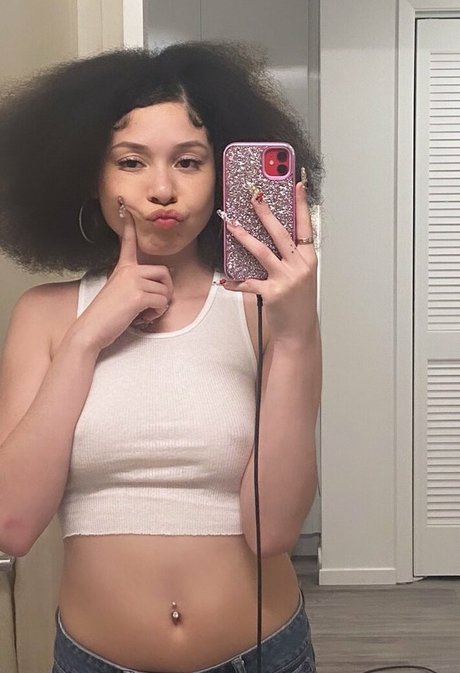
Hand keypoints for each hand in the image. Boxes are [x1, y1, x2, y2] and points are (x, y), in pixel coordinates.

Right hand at [74, 207, 172, 350]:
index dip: (129, 226)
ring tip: (144, 313)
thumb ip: (135, 287)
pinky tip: (143, 318)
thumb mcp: (118, 294)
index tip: (125, 207)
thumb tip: (157, 293)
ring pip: (165, 291)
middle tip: (154, 304)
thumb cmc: (105, 316)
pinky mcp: (138, 295)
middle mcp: (128, 271)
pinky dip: (157, 313)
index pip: (128, 243)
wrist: (91, 330)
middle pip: (163, 272)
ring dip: (160, 306)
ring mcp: (133, 281)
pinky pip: (162, 301)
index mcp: (122, 268)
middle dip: (165, 290)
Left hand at [222, 182, 317, 343]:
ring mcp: (285, 279)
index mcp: (308, 259)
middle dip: (266, 213)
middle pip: (280, 233)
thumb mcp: (302, 277)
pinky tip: (225, 280)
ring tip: (232, 225)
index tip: (297, 186)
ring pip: (262, 252)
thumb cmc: (299, 304)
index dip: (301, 205)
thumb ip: (292, 258)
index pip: (306, 226)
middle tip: (255, 197)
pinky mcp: (271, 293)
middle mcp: (299, 267)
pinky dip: (235, 281)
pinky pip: (248, 282)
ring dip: (244, 236)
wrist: (299, 331)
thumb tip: (275, 238)